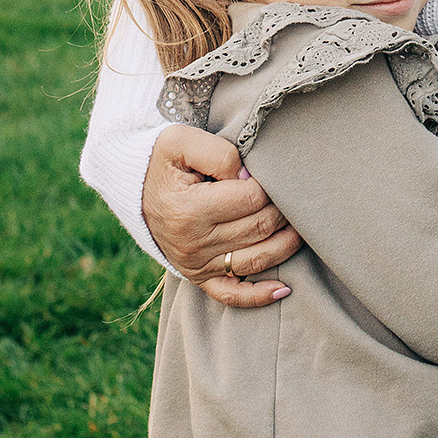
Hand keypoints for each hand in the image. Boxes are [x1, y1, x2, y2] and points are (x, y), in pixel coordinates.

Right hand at [142, 123, 302, 308]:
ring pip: (256, 259)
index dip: (269, 184)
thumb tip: (250, 177)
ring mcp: (195, 264)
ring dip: (287, 244)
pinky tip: (284, 289)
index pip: (251, 199)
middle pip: (259, 228)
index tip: (270, 172)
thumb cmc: (163, 160)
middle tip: (292, 193)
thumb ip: (220, 154)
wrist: (133, 186)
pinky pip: (230, 294)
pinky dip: (258, 296)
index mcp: (188, 210)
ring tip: (304, 226)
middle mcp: (192, 243)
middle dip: (284, 210)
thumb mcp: (182, 142)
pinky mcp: (198, 276)